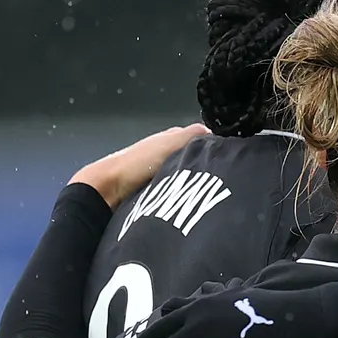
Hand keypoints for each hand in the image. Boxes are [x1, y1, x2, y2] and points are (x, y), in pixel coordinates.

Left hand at [69, 123, 208, 207]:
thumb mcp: (173, 140)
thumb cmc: (140, 162)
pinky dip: (187, 198)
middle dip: (208, 171)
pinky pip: (180, 195)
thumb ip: (196, 134)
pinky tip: (194, 204)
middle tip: (221, 182)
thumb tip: (218, 135)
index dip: (216, 150)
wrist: (110, 190)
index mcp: (172, 138)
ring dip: (197, 187)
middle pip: (197, 162)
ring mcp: (162, 175)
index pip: (203, 142)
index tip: (228, 161)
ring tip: (208, 195)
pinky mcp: (158, 195)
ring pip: (189, 179)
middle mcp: (167, 155)